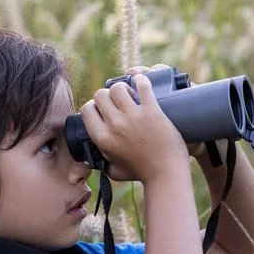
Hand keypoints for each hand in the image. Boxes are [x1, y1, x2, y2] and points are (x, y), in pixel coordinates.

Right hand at [81, 64, 188, 181]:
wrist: (166, 173)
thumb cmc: (141, 173)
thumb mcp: (114, 170)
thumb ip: (101, 162)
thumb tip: (93, 157)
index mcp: (103, 138)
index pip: (87, 109)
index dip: (93, 106)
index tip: (102, 108)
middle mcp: (115, 125)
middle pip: (100, 95)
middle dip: (107, 95)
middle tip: (117, 100)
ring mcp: (133, 117)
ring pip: (117, 87)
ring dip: (123, 87)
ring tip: (130, 92)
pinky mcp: (152, 111)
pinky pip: (142, 85)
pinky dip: (141, 80)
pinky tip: (142, 82)